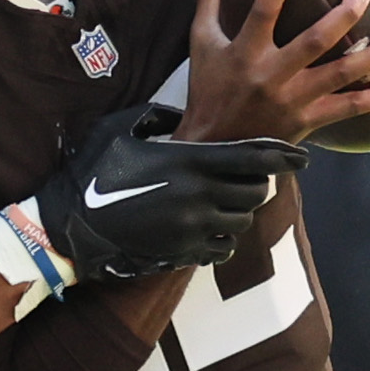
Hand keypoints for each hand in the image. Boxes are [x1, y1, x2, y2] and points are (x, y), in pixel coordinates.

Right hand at [35, 102, 308, 282]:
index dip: (283, 157)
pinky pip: (222, 249)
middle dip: (256, 185)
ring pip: (241, 221)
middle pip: (255, 192)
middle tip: (248, 181)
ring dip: (239, 213)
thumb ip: (158, 117)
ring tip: (226, 206)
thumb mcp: (122, 129)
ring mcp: (192, 228)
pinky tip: (211, 232)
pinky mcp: (182, 252)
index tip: (301, 158)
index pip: (255, 157)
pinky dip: (223, 241)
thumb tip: (180, 117)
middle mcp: (199, 194)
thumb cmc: (92, 173)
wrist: (68, 225)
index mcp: (190, 159)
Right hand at [180, 0, 369, 143]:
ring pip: (342, 73)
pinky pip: (350, 108)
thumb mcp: (201, 46)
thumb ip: (210, 5)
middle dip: (345, 14)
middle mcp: (272, 76)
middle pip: (316, 41)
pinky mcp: (308, 120)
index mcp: (245, 54)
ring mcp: (293, 100)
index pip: (263, 11)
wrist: (214, 149)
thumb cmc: (209, 91)